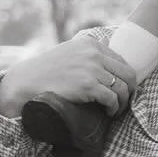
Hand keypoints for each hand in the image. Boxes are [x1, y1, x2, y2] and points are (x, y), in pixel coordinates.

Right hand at [0, 32, 137, 118]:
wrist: (27, 81)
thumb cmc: (47, 71)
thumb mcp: (70, 53)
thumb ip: (88, 55)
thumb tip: (109, 66)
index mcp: (91, 44)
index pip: (122, 61)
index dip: (125, 78)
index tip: (122, 90)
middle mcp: (94, 53)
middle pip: (128, 74)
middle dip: (129, 91)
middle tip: (123, 102)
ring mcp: (91, 68)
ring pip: (123, 88)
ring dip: (122, 103)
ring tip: (115, 110)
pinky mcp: (88, 84)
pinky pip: (112, 98)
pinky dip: (113, 108)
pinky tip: (108, 113)